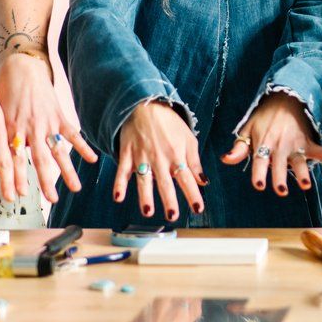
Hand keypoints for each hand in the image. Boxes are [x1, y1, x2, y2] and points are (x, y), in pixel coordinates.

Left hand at [0, 53, 97, 203]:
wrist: (20, 65)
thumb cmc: (3, 88)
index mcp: (11, 129)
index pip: (14, 160)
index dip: (16, 179)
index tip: (18, 196)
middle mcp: (29, 128)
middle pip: (38, 161)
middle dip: (45, 182)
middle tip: (52, 200)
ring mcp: (46, 122)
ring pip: (57, 151)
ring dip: (67, 171)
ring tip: (76, 188)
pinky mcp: (58, 114)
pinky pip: (71, 133)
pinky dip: (82, 146)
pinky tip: (92, 159)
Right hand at [113, 101, 204, 221]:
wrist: (145, 105)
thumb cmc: (169, 123)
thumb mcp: (188, 139)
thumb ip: (195, 162)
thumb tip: (204, 182)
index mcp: (177, 155)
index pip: (187, 179)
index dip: (193, 194)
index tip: (199, 209)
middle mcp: (160, 158)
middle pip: (165, 182)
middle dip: (169, 200)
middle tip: (172, 216)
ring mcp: (142, 156)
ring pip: (144, 179)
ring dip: (145, 196)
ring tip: (147, 211)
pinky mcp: (127, 154)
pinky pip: (122, 171)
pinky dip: (119, 184)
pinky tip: (118, 197)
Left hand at [222, 93, 321, 195]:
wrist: (285, 98)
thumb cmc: (264, 118)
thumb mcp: (247, 129)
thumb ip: (239, 148)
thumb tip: (225, 160)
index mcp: (263, 143)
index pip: (259, 161)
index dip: (258, 173)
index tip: (259, 185)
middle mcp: (279, 146)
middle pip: (279, 165)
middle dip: (280, 176)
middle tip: (280, 190)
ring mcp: (295, 145)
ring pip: (299, 161)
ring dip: (302, 173)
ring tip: (305, 185)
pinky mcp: (308, 142)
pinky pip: (321, 151)